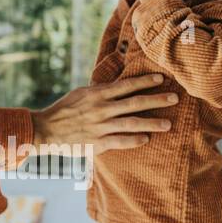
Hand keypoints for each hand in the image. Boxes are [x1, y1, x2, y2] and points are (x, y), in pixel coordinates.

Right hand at [29, 73, 177, 155]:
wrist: (46, 130)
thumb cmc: (65, 110)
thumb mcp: (81, 94)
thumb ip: (101, 91)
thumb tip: (120, 86)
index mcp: (97, 94)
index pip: (126, 86)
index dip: (145, 81)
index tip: (161, 79)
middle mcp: (101, 109)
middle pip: (134, 103)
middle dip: (156, 100)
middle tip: (175, 98)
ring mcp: (100, 126)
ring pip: (131, 123)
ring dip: (152, 123)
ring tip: (168, 123)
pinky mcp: (97, 143)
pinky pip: (120, 141)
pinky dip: (134, 140)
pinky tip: (147, 139)